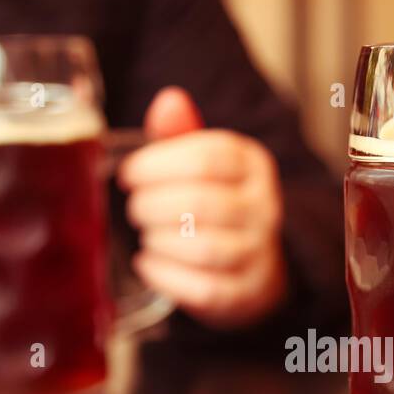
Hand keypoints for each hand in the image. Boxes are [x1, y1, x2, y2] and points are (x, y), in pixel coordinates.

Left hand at [118, 86, 287, 327]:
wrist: (256, 263)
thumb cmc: (215, 203)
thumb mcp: (203, 163)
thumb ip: (181, 134)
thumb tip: (168, 101)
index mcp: (254, 165)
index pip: (207, 157)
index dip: (156, 164)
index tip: (127, 174)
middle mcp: (266, 208)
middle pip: (201, 203)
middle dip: (151, 205)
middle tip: (133, 208)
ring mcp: (260, 253)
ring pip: (203, 248)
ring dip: (159, 239)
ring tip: (145, 233)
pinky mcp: (247, 293)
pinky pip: (203, 288)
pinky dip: (165, 275)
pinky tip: (147, 263)